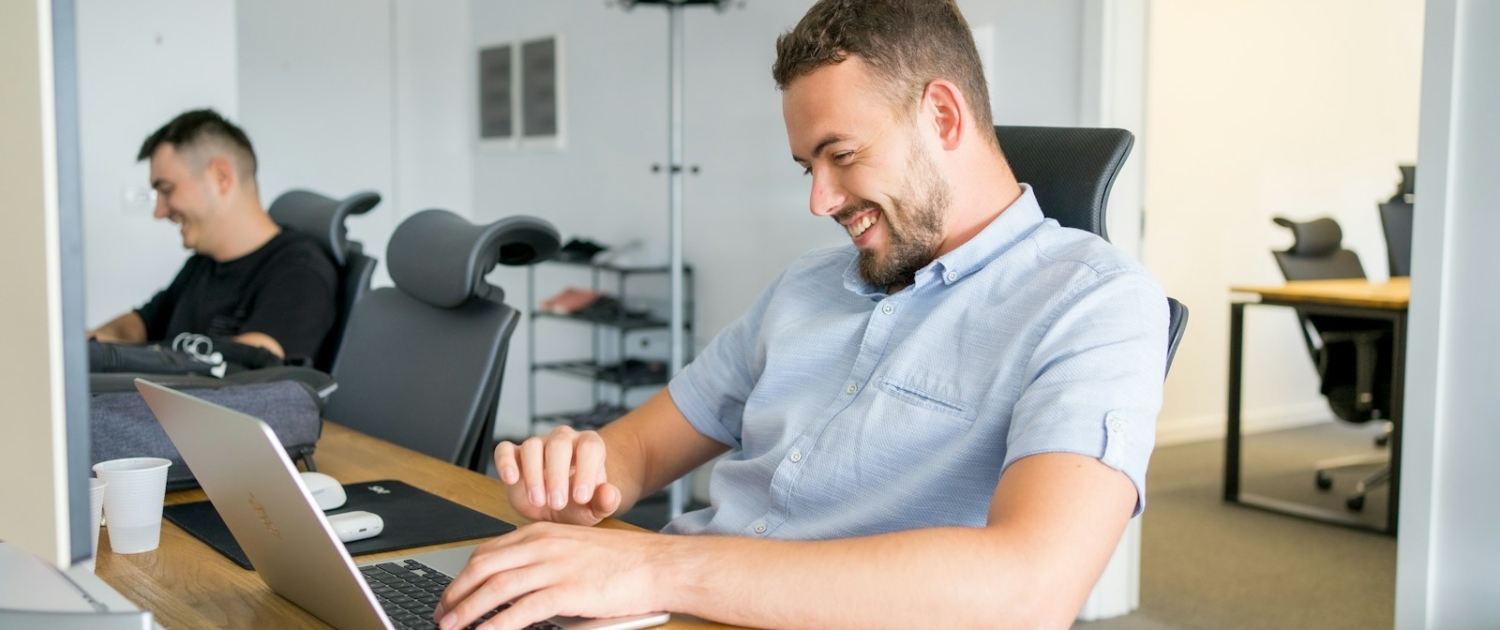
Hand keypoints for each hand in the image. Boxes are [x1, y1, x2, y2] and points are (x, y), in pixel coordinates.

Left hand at [433, 522, 671, 629]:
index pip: (488, 551)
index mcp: (542, 533)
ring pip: (496, 588)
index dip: (463, 575)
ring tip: (451, 628)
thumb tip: (513, 586)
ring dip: (467, 610)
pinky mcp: (567, 591)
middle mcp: (543, 545)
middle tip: (442, 614)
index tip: (451, 594)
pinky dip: (498, 625)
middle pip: (483, 567)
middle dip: (455, 593)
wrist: (658, 565)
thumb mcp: (574, 549)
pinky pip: (521, 610)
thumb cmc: (623, 562)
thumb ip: (543, 559)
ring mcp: (554, 567)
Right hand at [494, 427, 620, 525]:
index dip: (586, 471)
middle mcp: (563, 440)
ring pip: (532, 446)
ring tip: (538, 501)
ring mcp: (538, 445)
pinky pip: (505, 449)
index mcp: (588, 446)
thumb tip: (609, 494)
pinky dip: (505, 462)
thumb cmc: (578, 503)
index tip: (581, 497)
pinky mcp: (514, 455)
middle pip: (559, 444)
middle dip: (557, 475)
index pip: (589, 447)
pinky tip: (511, 479)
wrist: (556, 508)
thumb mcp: (595, 508)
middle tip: (557, 503)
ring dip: (533, 475)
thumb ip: (606, 501)